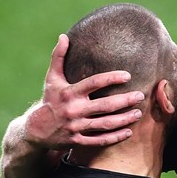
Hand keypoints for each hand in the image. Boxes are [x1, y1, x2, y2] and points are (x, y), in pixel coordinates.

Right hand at [25, 34, 145, 147]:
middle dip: (125, 101)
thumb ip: (58, 57)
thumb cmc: (50, 100)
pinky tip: (128, 132)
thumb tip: (64, 36)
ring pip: (105, 124)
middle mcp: (74, 110)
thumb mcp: (52, 78)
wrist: (36, 130)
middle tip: (140, 96)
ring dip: (124, 120)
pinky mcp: (78, 141)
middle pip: (104, 106)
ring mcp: (76, 127)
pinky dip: (115, 137)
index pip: (94, 83)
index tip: (128, 76)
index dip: (112, 78)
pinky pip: (99, 140)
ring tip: (138, 113)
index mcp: (69, 93)